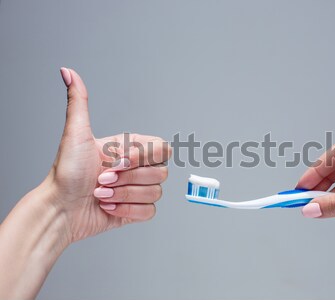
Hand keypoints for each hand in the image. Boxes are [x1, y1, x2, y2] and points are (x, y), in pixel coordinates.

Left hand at [51, 68, 170, 241]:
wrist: (60, 209)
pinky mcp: (136, 211)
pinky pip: (149, 212)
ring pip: (155, 193)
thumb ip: (79, 102)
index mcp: (130, 149)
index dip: (142, 157)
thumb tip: (68, 72)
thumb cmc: (67, 173)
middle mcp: (137, 168)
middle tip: (102, 179)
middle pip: (161, 172)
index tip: (117, 161)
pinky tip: (108, 206)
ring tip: (102, 193)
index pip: (162, 148)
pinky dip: (128, 211)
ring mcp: (137, 190)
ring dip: (125, 195)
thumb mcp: (76, 134)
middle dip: (128, 179)